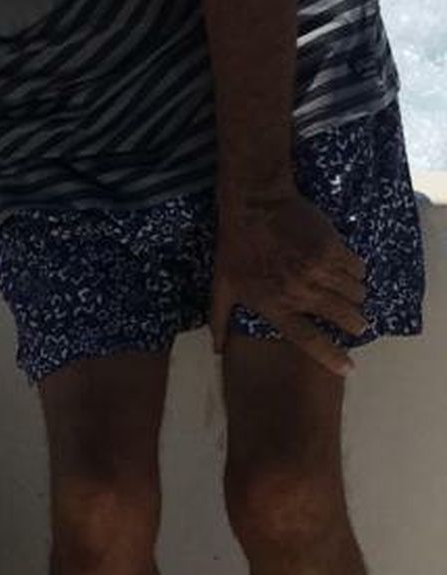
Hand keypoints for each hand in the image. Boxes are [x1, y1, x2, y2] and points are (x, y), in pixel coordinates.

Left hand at [209, 189, 367, 376]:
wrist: (254, 205)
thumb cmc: (235, 247)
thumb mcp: (221, 287)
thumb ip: (220, 321)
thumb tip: (216, 351)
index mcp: (275, 306)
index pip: (308, 340)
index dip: (331, 357)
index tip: (348, 368)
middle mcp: (300, 292)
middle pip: (341, 317)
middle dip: (355, 324)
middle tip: (359, 326)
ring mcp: (318, 269)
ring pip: (353, 293)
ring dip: (356, 297)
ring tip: (354, 297)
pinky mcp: (331, 248)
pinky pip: (356, 267)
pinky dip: (357, 272)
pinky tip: (352, 272)